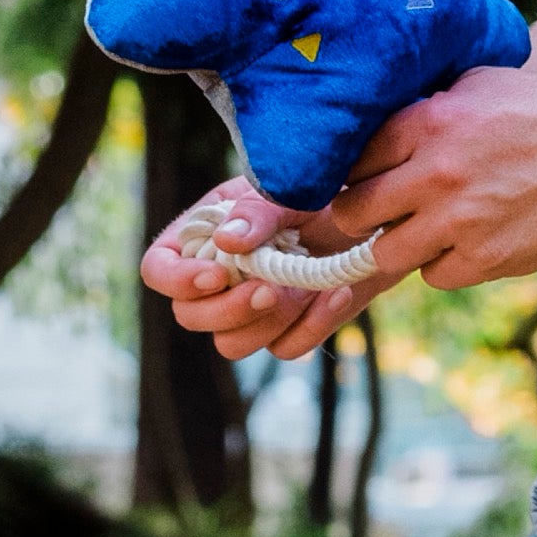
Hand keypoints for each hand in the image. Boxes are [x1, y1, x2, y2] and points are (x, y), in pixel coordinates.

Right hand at [140, 175, 369, 366]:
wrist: (377, 212)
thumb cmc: (325, 188)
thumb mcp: (291, 187)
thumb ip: (258, 211)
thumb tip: (226, 241)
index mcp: (204, 234)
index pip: (159, 269)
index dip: (178, 281)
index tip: (216, 276)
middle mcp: (219, 277)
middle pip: (190, 317)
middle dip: (228, 309)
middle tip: (269, 288)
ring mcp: (251, 308)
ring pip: (231, 344)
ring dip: (269, 320)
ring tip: (307, 283)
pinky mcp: (288, 328)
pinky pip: (284, 349)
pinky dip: (312, 326)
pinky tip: (337, 293)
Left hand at [331, 60, 536, 292]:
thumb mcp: (480, 85)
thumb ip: (425, 110)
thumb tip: (373, 135)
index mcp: (428, 120)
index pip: (349, 160)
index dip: (352, 175)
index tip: (362, 182)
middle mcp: (436, 171)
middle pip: (352, 213)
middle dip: (360, 217)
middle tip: (381, 215)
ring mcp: (460, 219)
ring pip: (386, 255)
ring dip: (401, 246)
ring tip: (430, 230)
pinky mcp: (487, 258)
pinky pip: (434, 277)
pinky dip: (445, 265)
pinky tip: (470, 242)